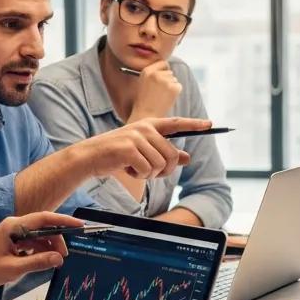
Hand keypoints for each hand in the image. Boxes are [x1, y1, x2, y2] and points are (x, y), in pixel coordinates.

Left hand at [0, 212, 80, 299]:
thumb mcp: (12, 268)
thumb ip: (37, 262)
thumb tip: (59, 259)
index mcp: (14, 226)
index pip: (44, 218)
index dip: (64, 221)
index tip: (80, 225)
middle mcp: (15, 226)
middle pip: (44, 227)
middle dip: (57, 240)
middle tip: (64, 257)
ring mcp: (14, 234)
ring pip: (40, 236)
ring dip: (50, 247)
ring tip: (55, 262)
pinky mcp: (13, 242)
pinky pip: (33, 243)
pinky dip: (41, 251)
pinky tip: (44, 261)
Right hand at [80, 117, 209, 179]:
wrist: (89, 158)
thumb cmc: (116, 155)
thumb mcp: (142, 152)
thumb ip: (164, 153)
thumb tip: (187, 158)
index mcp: (149, 125)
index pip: (176, 124)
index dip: (194, 124)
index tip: (210, 124)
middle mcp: (145, 128)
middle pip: (171, 155)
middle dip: (165, 170)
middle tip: (150, 172)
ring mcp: (136, 137)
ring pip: (160, 164)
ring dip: (150, 174)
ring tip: (135, 168)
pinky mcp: (129, 149)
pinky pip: (147, 170)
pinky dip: (140, 176)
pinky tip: (128, 170)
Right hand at [128, 60, 182, 121]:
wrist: (146, 115)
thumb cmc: (144, 102)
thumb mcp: (143, 83)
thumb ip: (153, 75)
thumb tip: (166, 70)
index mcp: (147, 71)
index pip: (162, 62)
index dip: (164, 69)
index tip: (163, 76)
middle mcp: (156, 73)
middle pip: (169, 72)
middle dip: (167, 80)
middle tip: (160, 92)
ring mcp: (165, 80)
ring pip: (174, 79)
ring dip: (171, 86)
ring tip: (161, 97)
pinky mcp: (174, 88)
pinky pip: (178, 86)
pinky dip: (175, 92)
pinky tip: (166, 99)